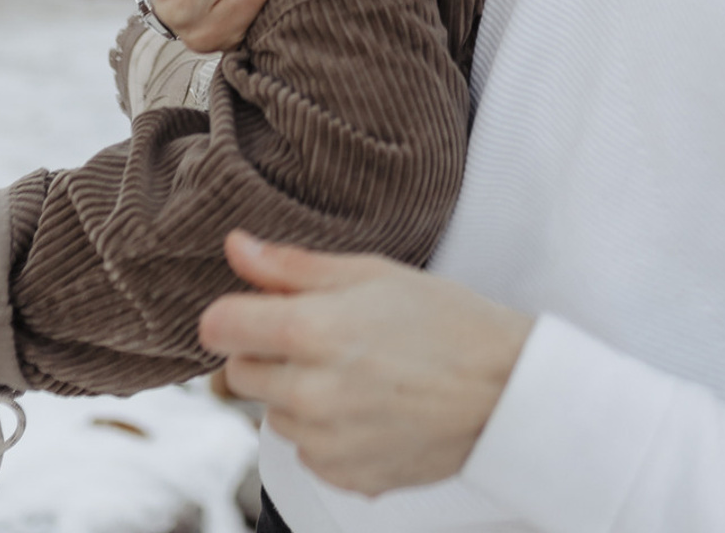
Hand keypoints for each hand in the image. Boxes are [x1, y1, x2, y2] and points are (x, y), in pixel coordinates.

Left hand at [201, 233, 533, 496]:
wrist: (505, 391)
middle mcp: (311, 393)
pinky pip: (306, 451)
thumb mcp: (372, 272)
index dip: (233, 313)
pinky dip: (324, 431)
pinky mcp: (343, 478)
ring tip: (353, 372)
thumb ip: (292, 265)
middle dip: (267, 352)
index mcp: (314, 331)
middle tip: (321, 336)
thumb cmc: (448, 324)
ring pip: (273, 414)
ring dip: (296, 393)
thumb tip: (236, 247)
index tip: (253, 309)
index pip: (219, 327)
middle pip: (239, 373)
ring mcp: (326, 443)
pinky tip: (366, 407)